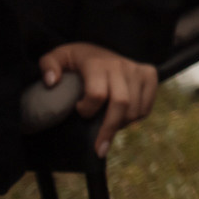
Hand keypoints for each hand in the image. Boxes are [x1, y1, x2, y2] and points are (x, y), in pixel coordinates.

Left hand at [38, 44, 158, 156]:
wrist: (99, 48)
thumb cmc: (75, 59)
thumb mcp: (57, 57)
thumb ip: (48, 65)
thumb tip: (51, 82)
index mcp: (97, 63)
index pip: (98, 94)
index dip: (87, 110)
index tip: (78, 111)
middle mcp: (121, 65)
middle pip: (121, 104)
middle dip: (109, 129)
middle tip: (99, 149)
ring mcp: (137, 70)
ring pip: (135, 108)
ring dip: (121, 125)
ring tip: (107, 128)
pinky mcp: (149, 74)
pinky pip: (146, 106)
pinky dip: (135, 119)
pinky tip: (122, 118)